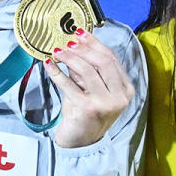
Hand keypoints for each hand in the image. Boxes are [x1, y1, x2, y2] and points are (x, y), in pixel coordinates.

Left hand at [45, 29, 134, 147]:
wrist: (81, 142)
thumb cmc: (87, 113)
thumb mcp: (93, 89)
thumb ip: (89, 71)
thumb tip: (75, 45)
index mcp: (126, 89)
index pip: (112, 59)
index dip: (96, 44)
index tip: (81, 33)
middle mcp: (119, 96)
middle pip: (103, 62)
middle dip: (84, 48)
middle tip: (68, 40)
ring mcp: (105, 103)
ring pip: (88, 71)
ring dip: (71, 58)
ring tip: (58, 50)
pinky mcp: (87, 109)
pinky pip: (69, 85)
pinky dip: (57, 73)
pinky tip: (49, 64)